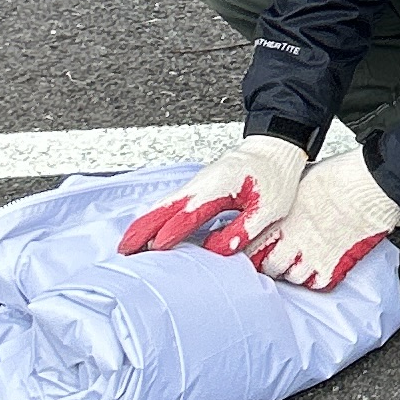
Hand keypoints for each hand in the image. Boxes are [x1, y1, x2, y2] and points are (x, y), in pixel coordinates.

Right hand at [116, 131, 307, 257]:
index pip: (188, 214)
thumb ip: (243, 228)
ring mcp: (197, 184)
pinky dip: (154, 217)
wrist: (274, 149)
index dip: (172, 232)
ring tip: (127, 245)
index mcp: (218, 187)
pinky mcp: (198, 187)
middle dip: (142, 229)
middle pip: (164, 207)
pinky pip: (170, 203)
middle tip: (124, 250)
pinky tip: (148, 230)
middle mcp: (201, 184)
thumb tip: (216, 249)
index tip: (156, 249)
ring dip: (143, 224)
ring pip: (163, 205)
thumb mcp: (269, 208)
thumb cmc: (275, 176)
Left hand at [253, 134, 399, 289]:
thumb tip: (280, 208)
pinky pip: (319, 284)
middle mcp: (297, 239)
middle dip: (269, 264)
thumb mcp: (302, 182)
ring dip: (290, 272)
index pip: (254, 246)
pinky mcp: (338, 263)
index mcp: (285, 218)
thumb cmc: (344, 175)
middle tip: (273, 258)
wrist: (373, 182)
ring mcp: (317, 254)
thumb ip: (288, 203)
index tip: (252, 249)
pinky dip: (315, 280)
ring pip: (292, 278)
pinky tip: (316, 269)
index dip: (251, 250)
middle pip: (270, 266)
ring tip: (295, 263)